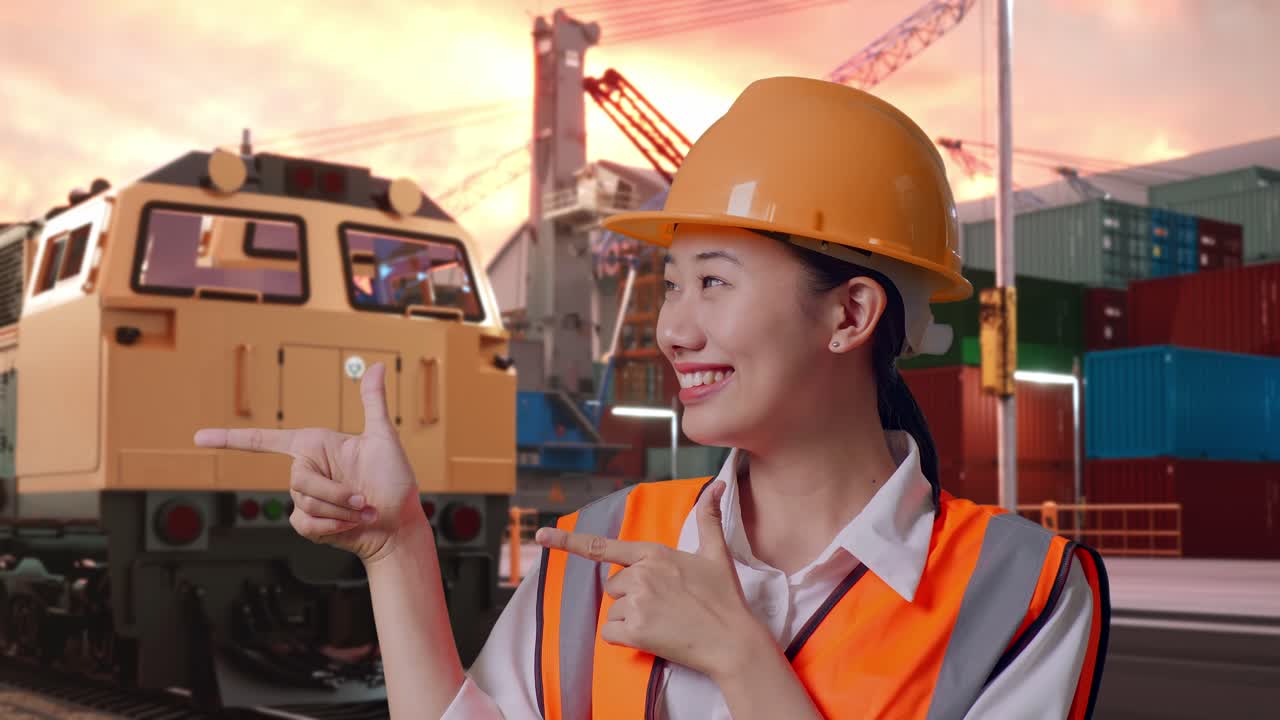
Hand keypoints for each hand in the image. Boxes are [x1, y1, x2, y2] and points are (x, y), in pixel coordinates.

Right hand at [193, 362, 423, 564]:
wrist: (397, 526)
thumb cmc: (394, 482)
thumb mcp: (384, 438)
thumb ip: (373, 402)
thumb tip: (378, 366)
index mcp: (315, 446)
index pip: (266, 440)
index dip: (230, 439)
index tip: (198, 437)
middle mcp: (306, 470)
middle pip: (299, 480)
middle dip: (336, 493)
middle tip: (365, 498)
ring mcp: (304, 498)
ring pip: (304, 503)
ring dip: (339, 510)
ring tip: (363, 509)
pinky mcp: (307, 523)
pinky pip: (305, 523)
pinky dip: (332, 526)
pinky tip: (350, 525)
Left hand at [534, 480, 766, 678]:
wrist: (732, 641)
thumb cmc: (725, 598)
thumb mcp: (716, 554)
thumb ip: (708, 519)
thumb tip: (718, 484)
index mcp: (655, 554)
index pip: (603, 546)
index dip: (568, 541)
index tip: (541, 536)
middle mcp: (641, 574)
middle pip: (613, 585)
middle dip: (631, 595)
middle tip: (665, 604)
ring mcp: (637, 603)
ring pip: (614, 610)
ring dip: (632, 618)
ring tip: (665, 620)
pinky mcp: (635, 631)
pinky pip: (610, 633)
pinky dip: (625, 638)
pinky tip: (653, 636)